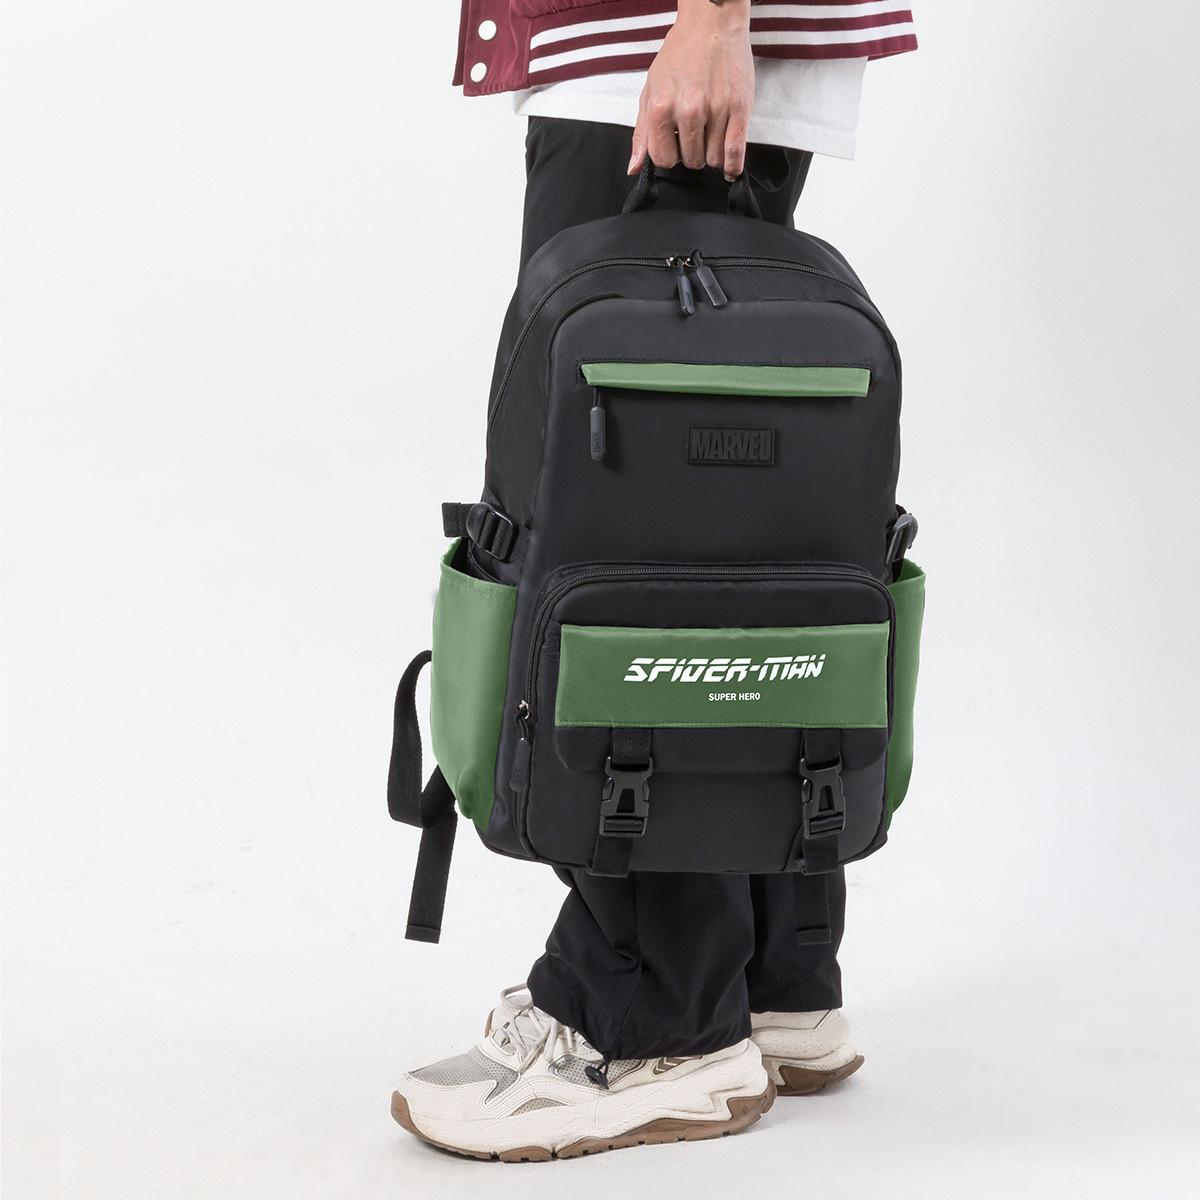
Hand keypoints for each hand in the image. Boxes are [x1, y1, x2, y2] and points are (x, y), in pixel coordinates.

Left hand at [629, 0, 754, 180]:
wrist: (711, 24)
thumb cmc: (679, 55)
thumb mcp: (650, 90)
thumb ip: (642, 132)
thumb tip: (635, 168)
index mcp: (661, 107)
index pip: (663, 158)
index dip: (670, 155)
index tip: (676, 144)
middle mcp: (688, 110)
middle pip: (691, 161)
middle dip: (692, 153)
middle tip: (696, 133)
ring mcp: (716, 110)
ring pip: (713, 160)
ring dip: (712, 154)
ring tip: (711, 134)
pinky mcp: (740, 108)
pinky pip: (735, 153)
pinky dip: (732, 166)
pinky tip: (729, 167)